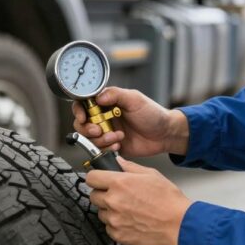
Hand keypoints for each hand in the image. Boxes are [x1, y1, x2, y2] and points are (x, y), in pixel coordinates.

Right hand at [72, 87, 188, 156]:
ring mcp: (107, 132)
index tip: (83, 117)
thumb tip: (98, 97)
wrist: (165, 134)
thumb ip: (115, 95)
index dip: (79, 111)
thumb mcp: (135, 99)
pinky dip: (106, 148)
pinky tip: (119, 145)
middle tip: (99, 130)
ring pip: (90, 139)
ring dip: (100, 140)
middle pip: (82, 124)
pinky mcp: (112, 145)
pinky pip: (100, 150)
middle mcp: (105, 117)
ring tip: (117, 137)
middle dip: (87, 129)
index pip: (84, 104)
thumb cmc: (153, 114)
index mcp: (107, 103)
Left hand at [87, 156, 191, 244]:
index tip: (100, 180)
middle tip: (118, 195)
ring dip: (110, 210)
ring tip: (128, 209)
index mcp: (119, 183)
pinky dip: (116, 224)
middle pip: (93, 196)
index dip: (96, 178)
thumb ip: (130, 167)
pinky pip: (109, 227)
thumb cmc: (168, 200)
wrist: (178, 224)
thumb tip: (119, 162)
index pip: (91, 177)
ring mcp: (114, 219)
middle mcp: (113, 201)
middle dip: (103, 194)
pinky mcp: (118, 234)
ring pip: (101, 212)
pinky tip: (130, 220)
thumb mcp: (151, 174)